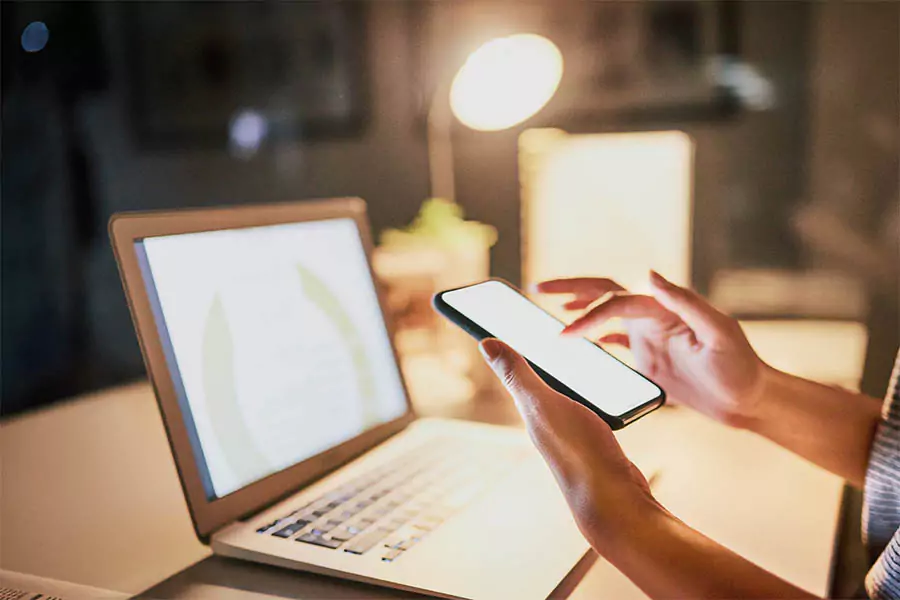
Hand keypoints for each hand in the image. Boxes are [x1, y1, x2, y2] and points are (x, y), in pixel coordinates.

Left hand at [479, 338, 661, 552]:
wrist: (614, 500)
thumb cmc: (579, 449)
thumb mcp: (543, 403)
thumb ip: (518, 373)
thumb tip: (483, 341)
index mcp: (532, 408)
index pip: (515, 368)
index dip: (508, 342)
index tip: (502, 315)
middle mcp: (546, 421)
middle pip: (540, 379)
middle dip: (537, 354)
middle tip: (538, 323)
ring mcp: (570, 432)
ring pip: (564, 393)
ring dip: (567, 372)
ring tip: (575, 350)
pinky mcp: (593, 440)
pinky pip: (587, 407)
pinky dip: (591, 391)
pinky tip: (603, 388)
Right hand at [537, 272, 765, 427]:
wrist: (751, 399)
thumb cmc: (740, 368)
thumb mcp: (718, 334)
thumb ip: (685, 302)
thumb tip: (648, 274)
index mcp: (665, 308)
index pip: (617, 304)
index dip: (587, 317)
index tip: (562, 335)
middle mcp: (654, 315)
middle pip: (605, 292)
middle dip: (571, 288)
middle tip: (538, 288)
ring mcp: (650, 334)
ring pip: (606, 312)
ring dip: (578, 306)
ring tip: (549, 306)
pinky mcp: (650, 355)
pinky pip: (615, 339)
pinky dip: (594, 336)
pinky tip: (577, 342)